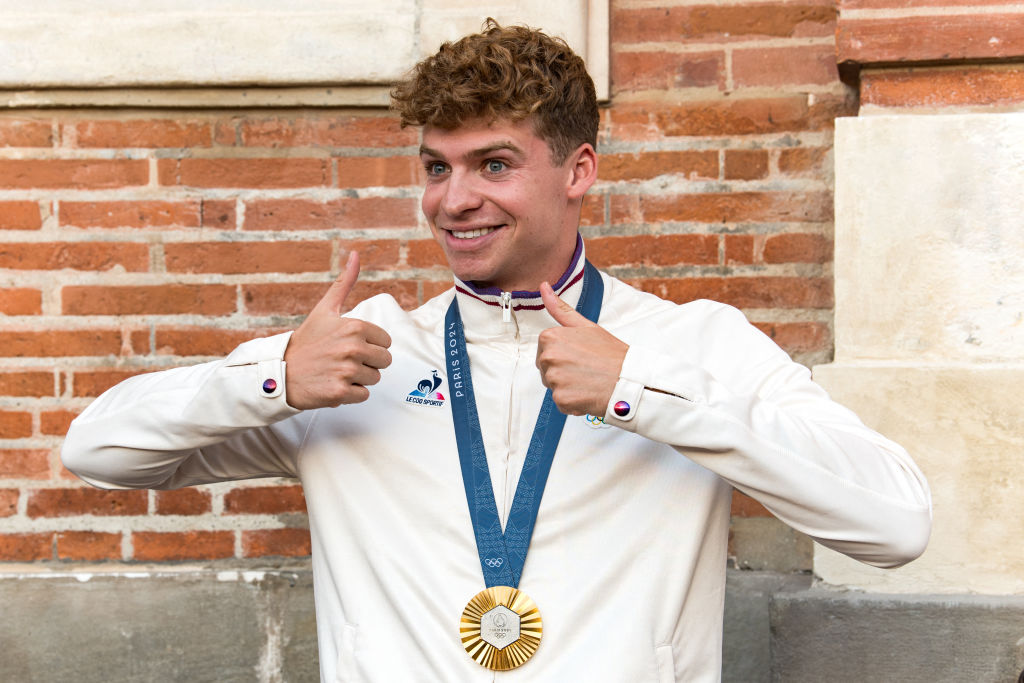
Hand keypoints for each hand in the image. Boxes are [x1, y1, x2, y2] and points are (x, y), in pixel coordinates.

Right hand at [283, 251, 392, 409]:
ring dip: (358, 379)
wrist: (280, 372)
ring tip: (336, 372)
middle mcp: (353, 348)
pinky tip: (333, 385)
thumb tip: (355, 254)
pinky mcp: (340, 393)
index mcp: (354, 326)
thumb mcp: (325, 309)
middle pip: (384, 361)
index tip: (349, 346)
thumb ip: (344, 283)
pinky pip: (363, 395)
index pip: (386, 342)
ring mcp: (347, 371)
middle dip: (367, 363)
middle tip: (343, 361)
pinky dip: (350, 394)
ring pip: (375, 379)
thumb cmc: (307, 341)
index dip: (370, 345)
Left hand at [536, 282, 627, 415]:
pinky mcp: (561, 399)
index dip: (564, 355)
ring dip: (568, 387)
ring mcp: (554, 379)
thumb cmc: (611, 353)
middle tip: (586, 369)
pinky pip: (561, 403)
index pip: (545, 351)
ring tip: (589, 381)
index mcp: (550, 337)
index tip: (580, 355)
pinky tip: (588, 394)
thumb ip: (560, 309)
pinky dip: (573, 403)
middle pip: (546, 369)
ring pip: (554, 386)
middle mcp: (548, 357)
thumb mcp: (586, 326)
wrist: (630, 379)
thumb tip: (543, 286)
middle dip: (563, 372)